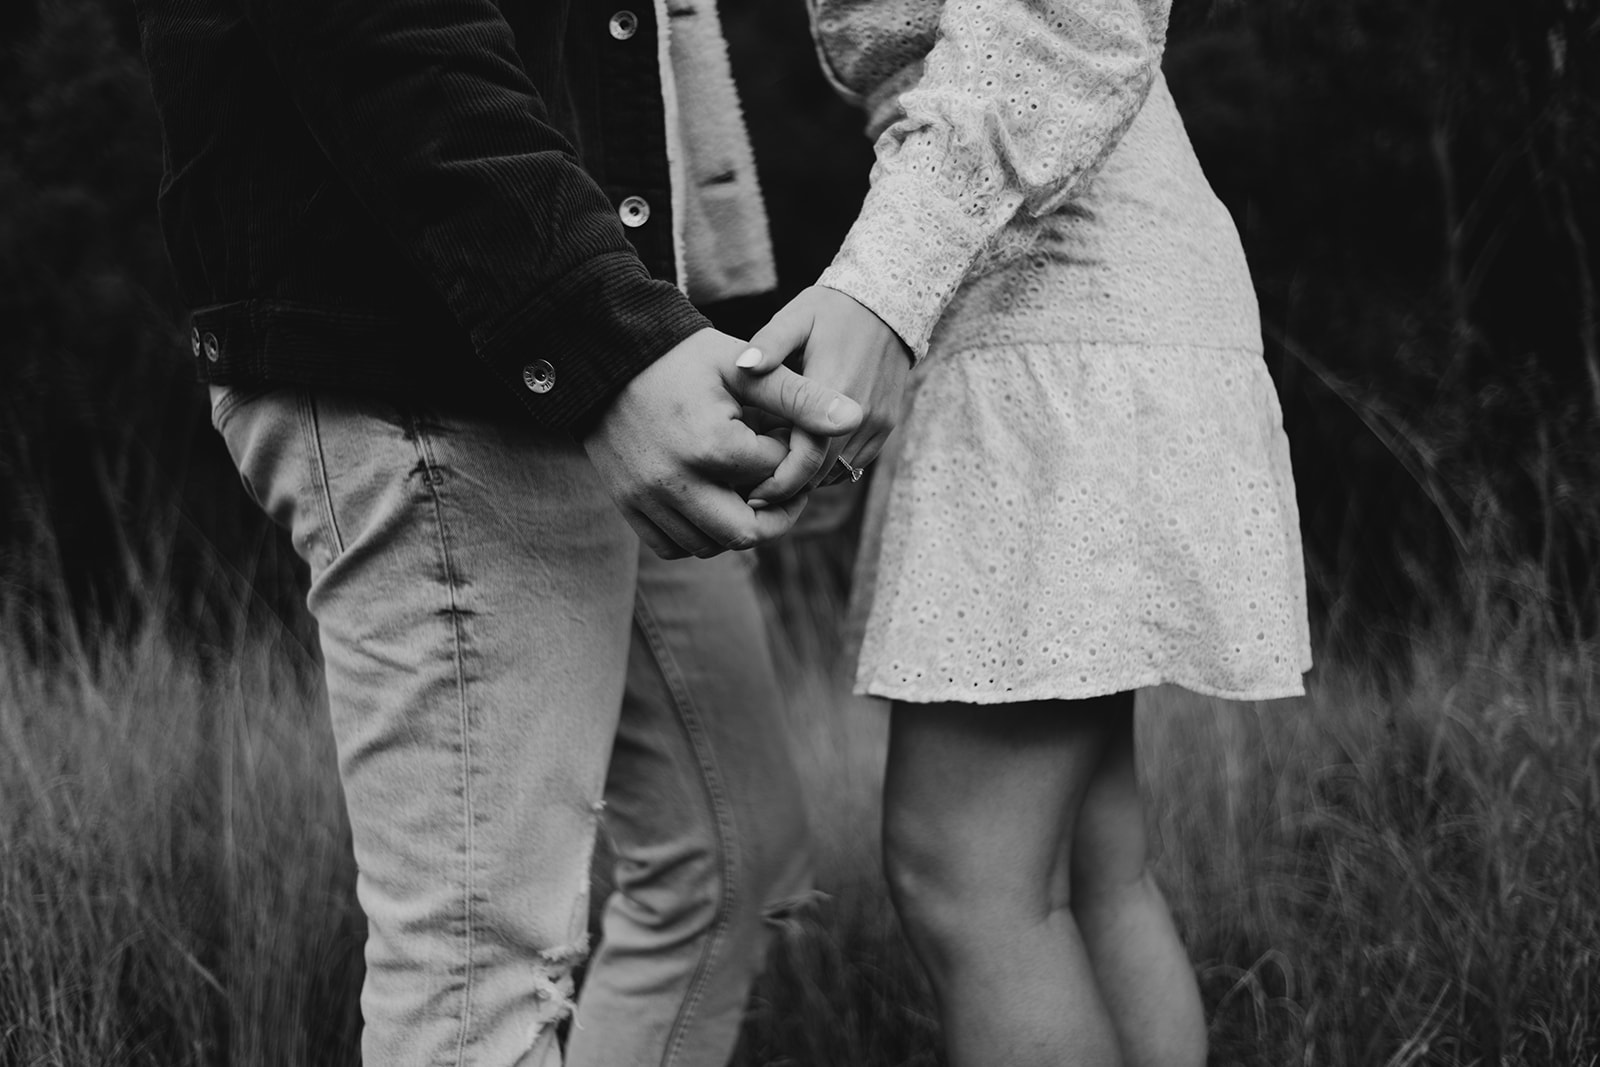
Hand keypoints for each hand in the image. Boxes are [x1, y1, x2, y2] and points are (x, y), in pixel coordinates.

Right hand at [581, 327, 863, 558]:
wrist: (607, 356)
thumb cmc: (681, 357)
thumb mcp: (744, 368)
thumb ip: (801, 397)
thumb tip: (855, 418)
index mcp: (711, 445)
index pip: (775, 476)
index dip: (789, 458)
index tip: (782, 436)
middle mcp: (676, 481)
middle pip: (748, 533)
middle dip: (774, 514)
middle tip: (782, 488)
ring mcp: (647, 499)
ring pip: (711, 546)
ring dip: (736, 527)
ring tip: (745, 490)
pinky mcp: (627, 506)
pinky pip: (673, 546)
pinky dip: (698, 535)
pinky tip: (710, 502)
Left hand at [736, 286, 910, 504]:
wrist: (890, 302)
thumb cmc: (832, 309)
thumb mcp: (796, 317)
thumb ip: (768, 343)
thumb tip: (742, 365)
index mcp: (834, 388)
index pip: (805, 455)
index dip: (777, 481)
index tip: (750, 492)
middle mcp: (861, 413)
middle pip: (821, 472)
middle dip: (789, 485)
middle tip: (755, 491)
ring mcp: (878, 422)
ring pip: (839, 472)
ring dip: (810, 477)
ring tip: (775, 473)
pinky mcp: (887, 424)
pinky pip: (856, 462)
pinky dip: (830, 467)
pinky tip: (805, 455)